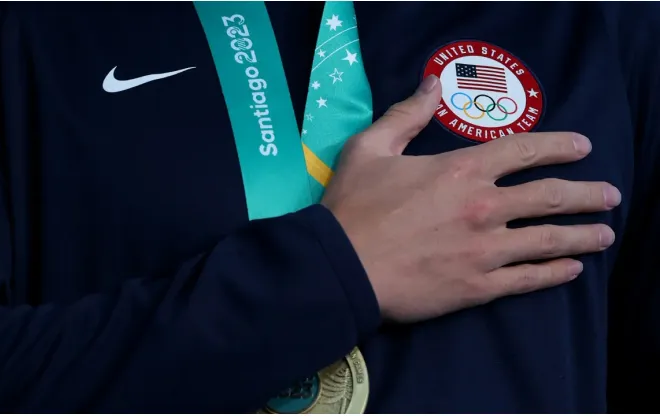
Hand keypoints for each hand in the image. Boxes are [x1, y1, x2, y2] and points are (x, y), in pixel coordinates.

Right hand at [322, 75, 619, 321]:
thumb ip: (406, 115)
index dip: (559, 145)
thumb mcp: (370, 148)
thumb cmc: (353, 207)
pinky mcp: (478, 286)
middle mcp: (484, 207)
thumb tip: (433, 85)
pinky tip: (572, 271)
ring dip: (582, 236)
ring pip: (548, 240)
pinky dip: (555, 274)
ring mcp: (485, 250)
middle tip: (609, 195)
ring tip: (604, 235)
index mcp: (461, 170)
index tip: (583, 147)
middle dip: (587, 194)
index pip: (524, 150)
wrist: (341, 268)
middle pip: (550, 197)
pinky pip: (527, 280)